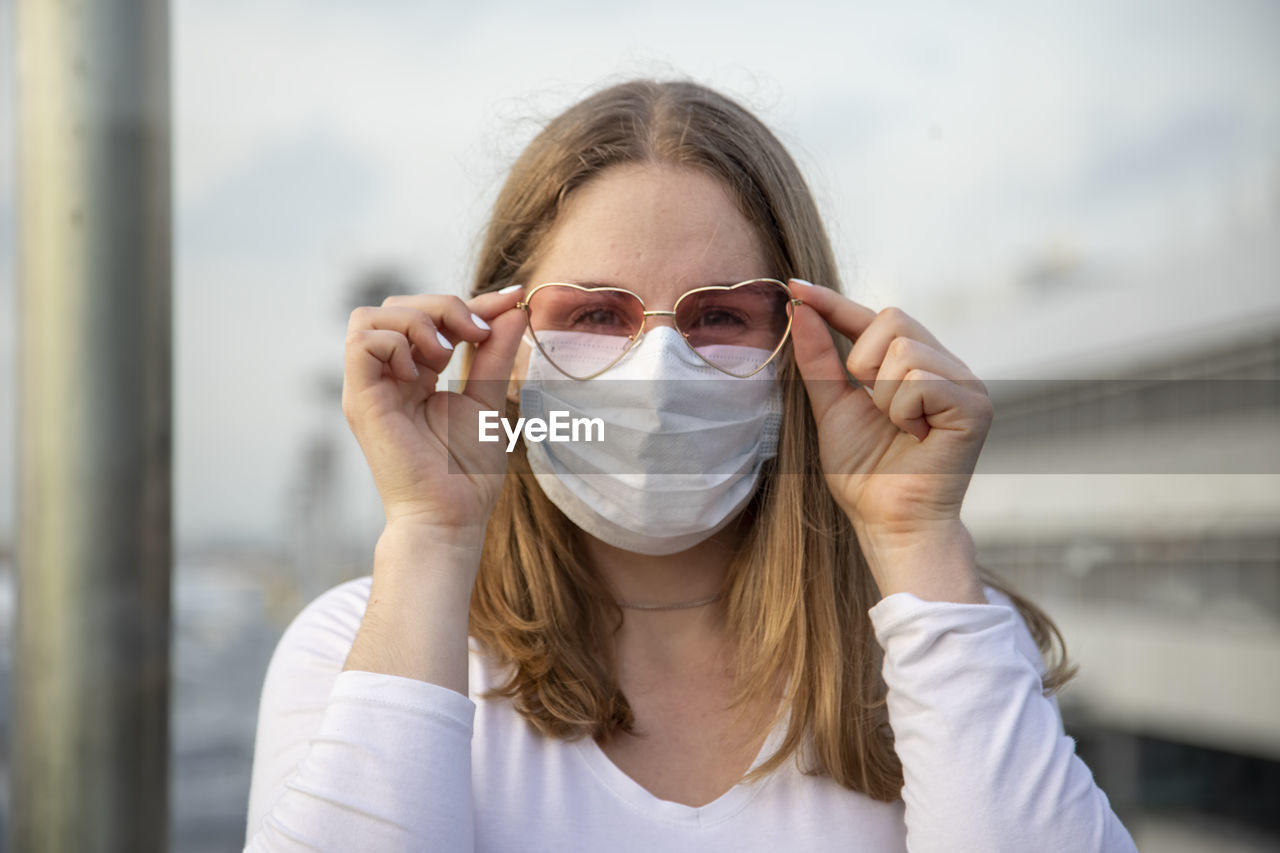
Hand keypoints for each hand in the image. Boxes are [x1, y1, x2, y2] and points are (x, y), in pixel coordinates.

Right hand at [341, 287, 525, 545]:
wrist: (451, 517)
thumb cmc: (466, 473)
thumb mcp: (489, 399)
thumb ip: (496, 354)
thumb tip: (514, 307)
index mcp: (415, 374)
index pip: (430, 316)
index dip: (470, 301)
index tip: (513, 299)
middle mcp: (387, 377)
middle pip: (397, 305)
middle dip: (443, 305)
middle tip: (477, 335)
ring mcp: (370, 387)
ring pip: (372, 315)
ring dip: (418, 321)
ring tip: (447, 355)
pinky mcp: (360, 400)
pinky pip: (362, 342)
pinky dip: (396, 343)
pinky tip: (422, 372)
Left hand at [788, 280, 991, 601]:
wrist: (889, 523)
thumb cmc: (866, 474)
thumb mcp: (832, 408)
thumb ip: (820, 361)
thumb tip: (799, 310)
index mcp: (915, 365)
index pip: (872, 317)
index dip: (833, 302)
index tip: (795, 287)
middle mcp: (946, 366)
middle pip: (892, 318)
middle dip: (865, 361)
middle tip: (872, 403)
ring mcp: (966, 384)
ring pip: (905, 349)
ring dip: (883, 394)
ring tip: (897, 427)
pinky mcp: (975, 406)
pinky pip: (922, 380)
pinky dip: (903, 410)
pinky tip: (915, 435)